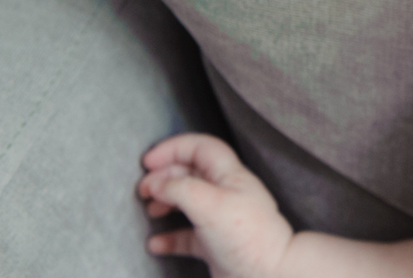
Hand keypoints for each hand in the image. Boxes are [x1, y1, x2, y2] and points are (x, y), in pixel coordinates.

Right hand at [138, 133, 293, 277]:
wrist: (270, 275)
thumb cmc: (247, 236)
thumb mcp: (210, 204)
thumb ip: (180, 189)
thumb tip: (155, 182)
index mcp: (230, 176)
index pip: (201, 148)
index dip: (174, 148)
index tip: (148, 161)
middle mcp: (226, 193)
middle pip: (191, 173)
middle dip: (165, 176)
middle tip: (142, 189)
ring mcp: (221, 220)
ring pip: (188, 203)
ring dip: (165, 203)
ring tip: (150, 210)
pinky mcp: (215, 245)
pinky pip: (187, 237)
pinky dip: (169, 238)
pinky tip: (156, 244)